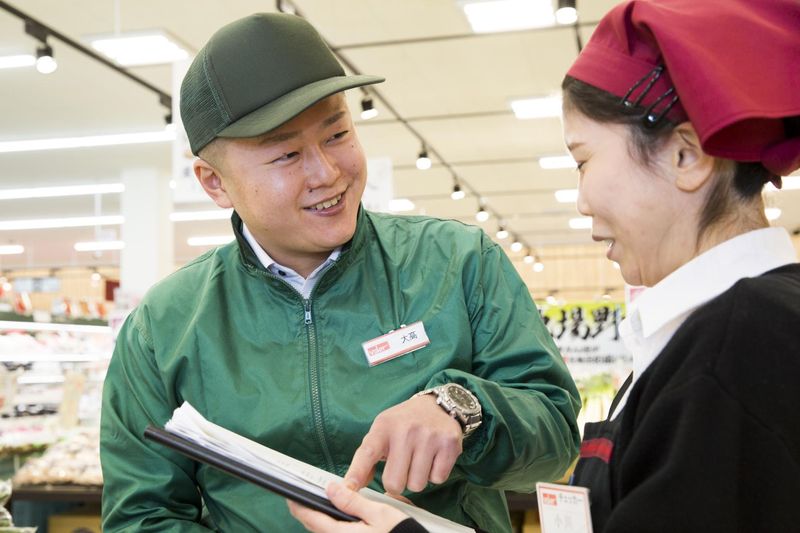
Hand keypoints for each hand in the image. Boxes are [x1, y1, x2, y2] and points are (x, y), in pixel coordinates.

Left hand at [287, 481, 407, 531]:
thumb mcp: (380, 513)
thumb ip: (353, 501)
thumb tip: (331, 489)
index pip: (311, 519)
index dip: (298, 505)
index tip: (290, 494)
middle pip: (316, 527)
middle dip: (309, 513)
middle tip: (304, 497)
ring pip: (326, 532)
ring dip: (321, 520)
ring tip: (322, 504)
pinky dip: (333, 525)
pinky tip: (343, 516)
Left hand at [345, 394, 462, 493]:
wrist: (437, 405)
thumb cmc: (404, 423)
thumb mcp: (381, 432)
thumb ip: (366, 458)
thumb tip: (352, 487)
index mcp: (384, 427)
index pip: (367, 453)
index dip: (357, 473)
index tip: (348, 489)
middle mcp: (406, 430)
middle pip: (394, 482)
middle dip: (397, 482)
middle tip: (401, 468)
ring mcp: (429, 437)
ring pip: (417, 484)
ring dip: (417, 479)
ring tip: (418, 460)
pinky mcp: (449, 444)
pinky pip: (437, 479)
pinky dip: (435, 474)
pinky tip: (433, 458)